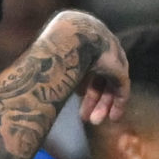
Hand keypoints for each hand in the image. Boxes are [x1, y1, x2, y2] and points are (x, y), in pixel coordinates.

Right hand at [55, 11, 127, 125]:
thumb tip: (37, 77)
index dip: (81, 81)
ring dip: (103, 104)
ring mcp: (113, 55)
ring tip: (95, 122)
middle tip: (84, 117)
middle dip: (92, 98)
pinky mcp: (120, 67)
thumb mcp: (50, 56)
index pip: (87, 63)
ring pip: (111, 84)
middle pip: (100, 76)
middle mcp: (101, 45)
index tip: (76, 95)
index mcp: (85, 39)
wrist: (69, 36)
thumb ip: (51, 65)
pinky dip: (118, 103)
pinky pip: (121, 88)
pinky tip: (114, 118)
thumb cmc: (53, 45)